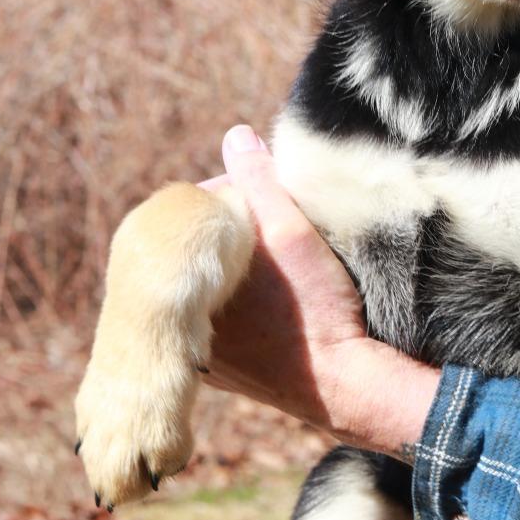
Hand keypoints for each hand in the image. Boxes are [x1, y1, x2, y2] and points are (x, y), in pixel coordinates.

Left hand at [201, 125, 439, 458]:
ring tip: (275, 255)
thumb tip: (236, 135)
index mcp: (185, 276)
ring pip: (207, 281)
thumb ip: (259, 182)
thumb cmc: (317, 306)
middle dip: (233, 225)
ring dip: (234, 261)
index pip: (197, 210)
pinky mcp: (214, 369)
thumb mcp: (292, 233)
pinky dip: (235, 298)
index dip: (235, 190)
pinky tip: (268, 296)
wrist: (342, 383)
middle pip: (201, 246)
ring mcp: (194, 346)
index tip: (269, 189)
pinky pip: (213, 316)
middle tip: (276, 219)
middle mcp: (177, 314)